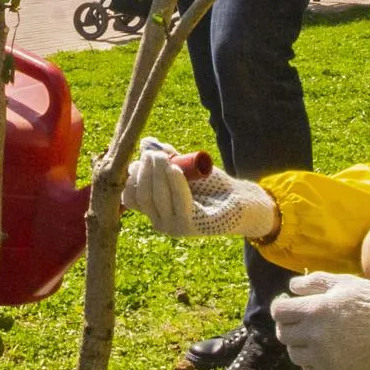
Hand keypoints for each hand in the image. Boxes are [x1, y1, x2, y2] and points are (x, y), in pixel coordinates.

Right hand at [122, 137, 276, 237]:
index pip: (130, 197)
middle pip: (141, 196)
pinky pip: (179, 201)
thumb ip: (166, 157)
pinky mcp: (190, 226)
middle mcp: (160, 222)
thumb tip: (146, 142)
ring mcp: (173, 227)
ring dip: (158, 174)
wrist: (239, 201)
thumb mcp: (184, 168)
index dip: (132, 177)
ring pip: (156, 198)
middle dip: (145, 172)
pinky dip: (176, 183)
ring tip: (165, 157)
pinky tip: (175, 169)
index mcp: (155, 210)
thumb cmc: (209, 185)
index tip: (142, 158)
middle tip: (155, 153)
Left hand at [271, 272, 369, 369]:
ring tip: (314, 336)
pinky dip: (311, 362)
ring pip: (293, 354)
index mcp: (315, 309)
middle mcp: (314, 335)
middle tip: (301, 321)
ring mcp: (323, 356)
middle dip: (288, 325)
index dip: (281, 307)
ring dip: (298, 344)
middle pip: (282, 333)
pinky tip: (323, 352)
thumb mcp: (344, 282)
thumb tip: (291, 287)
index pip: (279, 312)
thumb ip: (314, 282)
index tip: (289, 306)